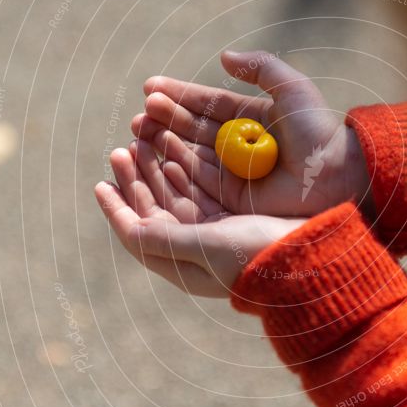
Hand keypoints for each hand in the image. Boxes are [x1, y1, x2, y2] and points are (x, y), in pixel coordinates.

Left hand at [95, 140, 304, 297]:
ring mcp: (214, 233)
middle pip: (154, 209)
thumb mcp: (206, 247)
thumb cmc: (255, 256)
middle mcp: (193, 249)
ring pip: (175, 196)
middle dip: (136, 179)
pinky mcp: (233, 217)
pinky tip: (175, 152)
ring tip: (145, 141)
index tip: (100, 183)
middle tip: (123, 148)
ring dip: (158, 170)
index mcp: (181, 264)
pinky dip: (185, 170)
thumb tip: (128, 229)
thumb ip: (165, 239)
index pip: (137, 234)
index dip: (115, 209)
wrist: (306, 257)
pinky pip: (199, 190)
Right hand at [130, 50, 373, 216]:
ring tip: (140, 128)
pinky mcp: (234, 197)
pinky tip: (158, 152)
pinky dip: (177, 166)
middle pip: (194, 129)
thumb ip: (260, 67)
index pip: (208, 104)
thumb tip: (224, 57)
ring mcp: (236, 171)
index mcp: (252, 118)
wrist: (335, 173)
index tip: (151, 86)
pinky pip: (200, 180)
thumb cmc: (316, 128)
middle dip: (166, 119)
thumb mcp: (290, 87)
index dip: (180, 95)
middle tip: (142, 110)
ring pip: (191, 153)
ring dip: (164, 140)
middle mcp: (240, 144)